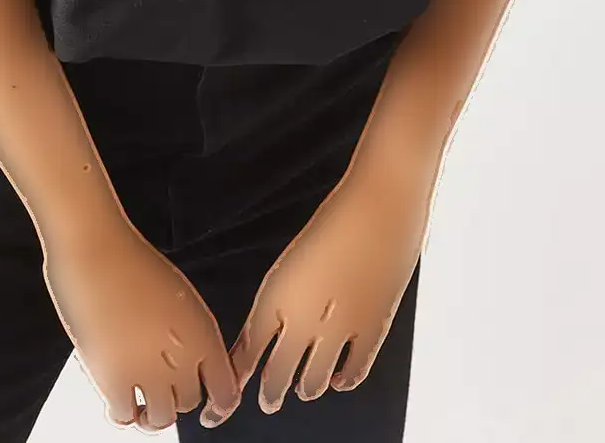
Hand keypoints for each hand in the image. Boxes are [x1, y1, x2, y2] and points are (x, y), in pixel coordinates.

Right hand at [41, 216, 241, 432]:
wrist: (96, 248)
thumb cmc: (133, 261)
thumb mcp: (179, 294)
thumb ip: (189, 331)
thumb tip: (190, 362)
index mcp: (201, 331)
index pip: (225, 390)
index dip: (219, 405)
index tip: (210, 409)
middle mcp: (180, 354)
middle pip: (188, 402)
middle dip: (176, 398)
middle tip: (161, 390)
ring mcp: (146, 367)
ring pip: (161, 417)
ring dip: (153, 415)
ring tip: (142, 405)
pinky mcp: (112, 374)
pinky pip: (125, 415)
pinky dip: (124, 414)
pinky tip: (119, 401)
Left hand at [211, 158, 432, 422]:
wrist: (379, 202)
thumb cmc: (335, 218)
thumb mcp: (293, 259)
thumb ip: (277, 300)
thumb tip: (264, 333)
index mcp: (275, 295)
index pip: (247, 352)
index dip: (236, 379)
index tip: (225, 401)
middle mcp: (302, 318)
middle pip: (277, 376)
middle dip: (269, 394)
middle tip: (267, 402)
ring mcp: (338, 328)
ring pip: (312, 382)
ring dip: (304, 388)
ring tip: (300, 390)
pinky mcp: (372, 328)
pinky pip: (353, 372)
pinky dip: (343, 381)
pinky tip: (337, 380)